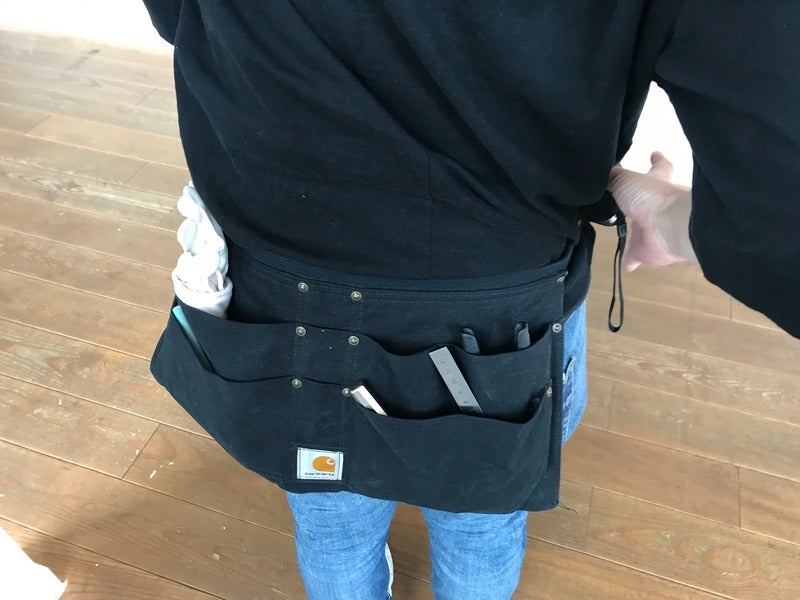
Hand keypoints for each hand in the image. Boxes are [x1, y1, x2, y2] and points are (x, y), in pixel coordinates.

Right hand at [607, 152, 696, 271]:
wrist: (667, 226)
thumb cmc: (649, 197)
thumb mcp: (624, 180)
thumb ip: (611, 177)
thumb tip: (599, 174)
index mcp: (655, 184)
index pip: (659, 167)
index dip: (657, 160)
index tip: (654, 153)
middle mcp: (656, 205)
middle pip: (647, 200)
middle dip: (639, 198)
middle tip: (623, 196)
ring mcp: (652, 229)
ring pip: (641, 228)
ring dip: (633, 229)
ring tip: (615, 226)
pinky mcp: (646, 250)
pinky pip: (634, 256)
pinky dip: (629, 261)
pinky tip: (623, 264)